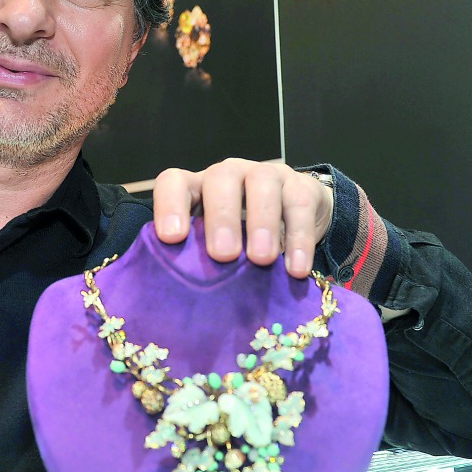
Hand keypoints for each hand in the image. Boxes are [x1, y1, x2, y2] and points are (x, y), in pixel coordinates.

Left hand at [151, 159, 333, 277]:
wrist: (295, 218)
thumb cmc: (240, 238)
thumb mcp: (215, 246)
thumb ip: (198, 259)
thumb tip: (183, 298)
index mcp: (198, 187)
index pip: (174, 182)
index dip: (169, 205)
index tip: (171, 238)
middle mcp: (230, 174)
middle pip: (221, 178)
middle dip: (221, 216)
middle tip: (222, 255)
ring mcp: (267, 176)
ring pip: (263, 183)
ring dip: (261, 221)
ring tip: (261, 259)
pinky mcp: (302, 188)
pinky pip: (300, 206)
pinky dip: (298, 239)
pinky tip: (295, 269)